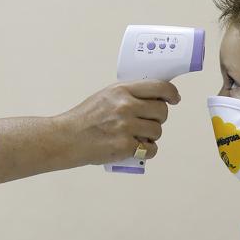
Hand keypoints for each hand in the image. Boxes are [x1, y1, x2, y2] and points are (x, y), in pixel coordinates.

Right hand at [0, 80, 181, 188]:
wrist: (65, 138)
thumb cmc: (84, 118)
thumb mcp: (105, 97)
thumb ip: (127, 95)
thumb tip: (154, 97)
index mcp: (121, 90)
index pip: (159, 87)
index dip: (171, 94)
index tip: (174, 99)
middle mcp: (126, 106)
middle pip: (162, 112)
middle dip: (158, 119)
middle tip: (147, 123)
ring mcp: (126, 127)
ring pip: (157, 131)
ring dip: (151, 136)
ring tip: (136, 137)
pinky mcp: (125, 146)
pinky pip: (150, 149)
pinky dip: (146, 151)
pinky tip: (136, 149)